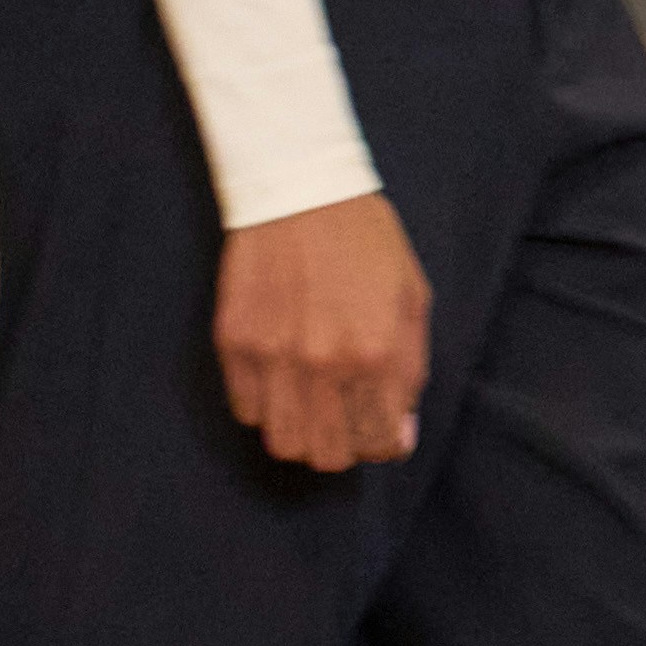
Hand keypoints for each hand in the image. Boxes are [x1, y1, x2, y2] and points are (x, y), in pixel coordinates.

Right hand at [212, 191, 430, 468]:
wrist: (299, 189)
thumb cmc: (366, 242)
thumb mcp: (412, 299)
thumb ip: (411, 371)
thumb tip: (400, 432)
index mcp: (377, 353)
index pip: (381, 444)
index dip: (387, 441)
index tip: (383, 425)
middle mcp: (323, 364)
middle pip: (328, 456)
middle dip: (345, 445)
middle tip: (347, 415)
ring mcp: (272, 357)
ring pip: (283, 443)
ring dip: (302, 432)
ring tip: (313, 401)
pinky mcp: (234, 344)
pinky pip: (247, 411)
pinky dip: (266, 405)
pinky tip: (281, 376)